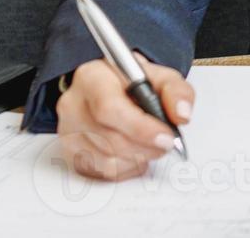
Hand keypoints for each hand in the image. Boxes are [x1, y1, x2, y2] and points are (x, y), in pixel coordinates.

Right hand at [55, 51, 194, 180]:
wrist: (111, 89)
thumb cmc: (133, 83)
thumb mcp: (160, 76)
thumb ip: (176, 91)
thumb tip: (181, 114)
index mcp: (92, 77)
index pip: (109, 107)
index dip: (140, 128)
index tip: (166, 137)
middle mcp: (73, 104)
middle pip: (109, 138)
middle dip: (145, 146)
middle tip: (166, 143)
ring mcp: (68, 131)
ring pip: (106, 160)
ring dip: (138, 158)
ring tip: (151, 144)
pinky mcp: (71, 153)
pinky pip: (102, 172)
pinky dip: (126, 168)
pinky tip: (135, 152)